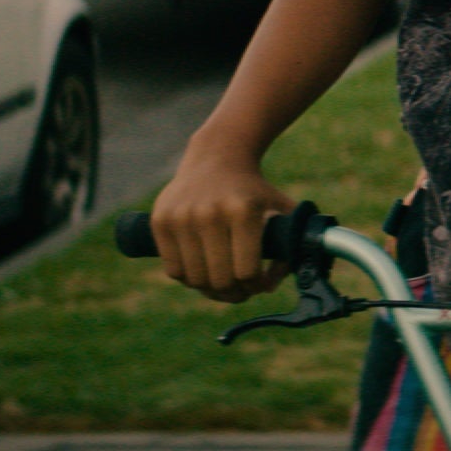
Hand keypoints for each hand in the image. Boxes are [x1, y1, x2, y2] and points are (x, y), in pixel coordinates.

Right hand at [150, 144, 292, 303]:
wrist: (218, 157)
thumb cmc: (254, 192)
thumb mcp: (282, 210)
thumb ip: (289, 248)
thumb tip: (270, 286)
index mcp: (243, 210)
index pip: (247, 272)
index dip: (256, 286)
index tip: (260, 283)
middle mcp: (210, 212)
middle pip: (220, 281)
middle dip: (234, 293)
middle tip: (241, 288)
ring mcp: (181, 216)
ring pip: (195, 280)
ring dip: (211, 289)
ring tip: (222, 281)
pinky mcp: (160, 220)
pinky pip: (173, 270)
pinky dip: (188, 278)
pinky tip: (202, 269)